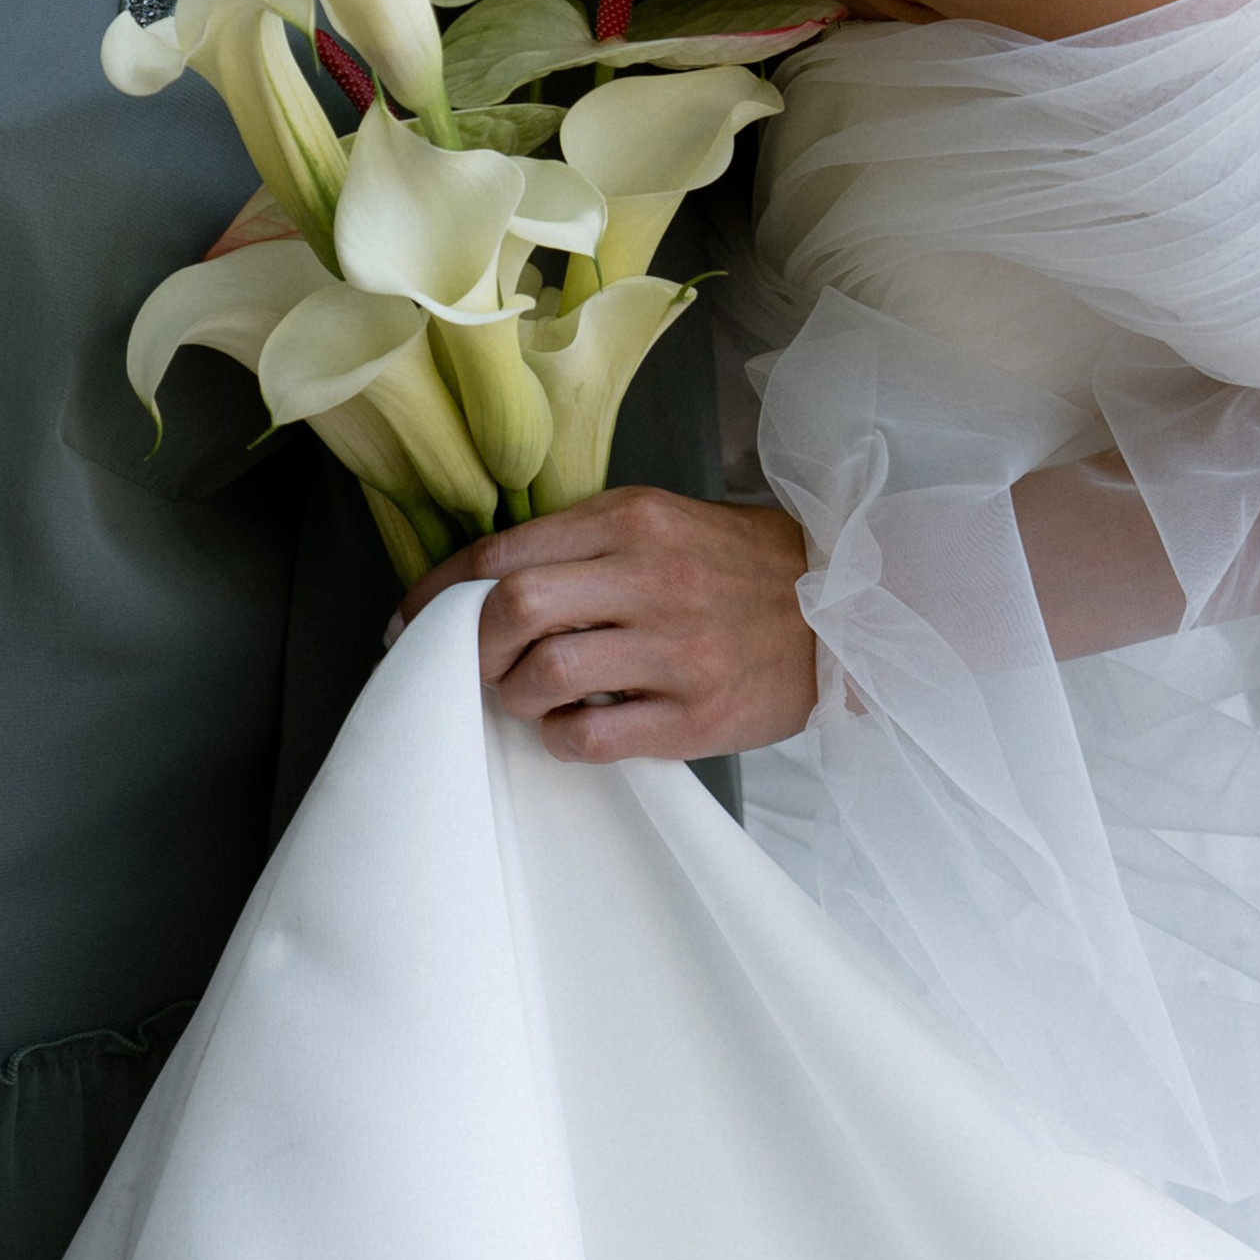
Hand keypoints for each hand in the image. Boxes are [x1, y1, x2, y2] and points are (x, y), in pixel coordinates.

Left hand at [396, 488, 817, 763]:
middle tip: (468, 666)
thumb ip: (582, 543)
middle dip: (468, 647)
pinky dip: (561, 738)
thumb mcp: (662, 522)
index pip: (502, 553)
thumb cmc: (740, 567)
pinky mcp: (698, 714)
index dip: (438, 592)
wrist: (848, 609)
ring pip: (546, 673)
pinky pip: (594, 736)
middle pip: (513, 609)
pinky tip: (570, 729)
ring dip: (513, 694)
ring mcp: (677, 650)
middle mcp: (652, 578)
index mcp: (632, 521)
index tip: (411, 620)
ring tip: (525, 696)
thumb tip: (484, 585)